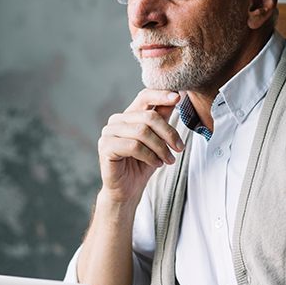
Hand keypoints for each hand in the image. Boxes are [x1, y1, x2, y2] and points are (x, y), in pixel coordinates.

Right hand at [98, 89, 185, 203]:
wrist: (127, 190)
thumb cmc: (141, 164)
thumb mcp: (158, 139)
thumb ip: (162, 118)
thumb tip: (176, 96)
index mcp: (129, 115)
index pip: (144, 96)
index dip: (161, 94)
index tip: (178, 97)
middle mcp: (117, 120)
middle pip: (148, 116)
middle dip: (168, 132)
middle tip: (179, 148)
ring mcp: (109, 132)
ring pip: (142, 132)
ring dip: (161, 147)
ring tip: (168, 160)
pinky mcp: (106, 147)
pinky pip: (134, 146)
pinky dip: (149, 155)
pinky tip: (156, 163)